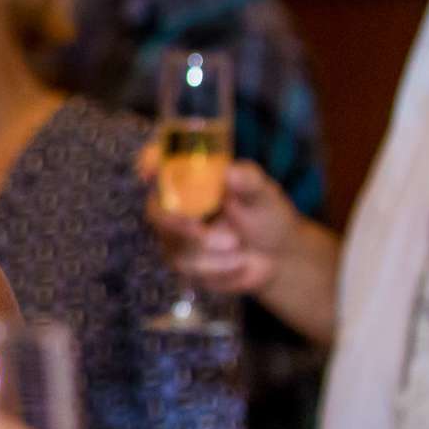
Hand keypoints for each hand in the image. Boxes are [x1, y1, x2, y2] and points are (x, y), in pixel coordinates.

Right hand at [141, 153, 299, 297]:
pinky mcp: (182, 261)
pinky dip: (220, 268)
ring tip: (242, 250)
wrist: (278, 257)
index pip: (160, 160)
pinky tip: (240, 264)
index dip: (149, 161)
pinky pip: (190, 268)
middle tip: (205, 230)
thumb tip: (230, 173)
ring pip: (176, 245)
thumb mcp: (264, 195)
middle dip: (180, 225)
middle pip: (156, 210)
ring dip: (213, 252)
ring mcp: (175, 234)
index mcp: (193, 175)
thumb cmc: (267, 215)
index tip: (150, 170)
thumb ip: (248, 181)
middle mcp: (176, 203)